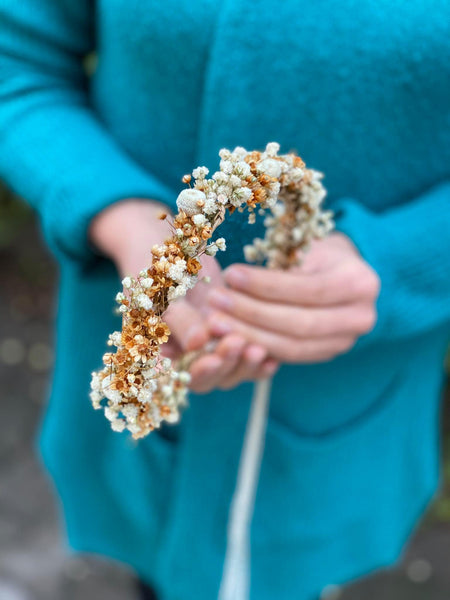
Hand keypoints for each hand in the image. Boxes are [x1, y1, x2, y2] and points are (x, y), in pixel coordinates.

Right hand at [89, 199, 277, 391]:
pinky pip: (245, 355)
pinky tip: (273, 358)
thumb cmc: (156, 268)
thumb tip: (198, 342)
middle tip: (240, 344)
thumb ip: (179, 320)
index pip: (180, 376)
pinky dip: (258, 359)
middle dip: (226, 364)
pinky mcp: (230, 336)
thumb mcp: (163, 291)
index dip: (199, 371)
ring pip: (231, 370)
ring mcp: (209, 349)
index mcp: (161, 353)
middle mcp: (185, 357)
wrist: (166, 246)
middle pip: (210, 378)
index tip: (214, 358)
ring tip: (261, 350)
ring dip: (245, 363)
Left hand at [207, 233, 379, 362]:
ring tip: (216, 321)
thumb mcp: (305, 246)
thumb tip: (233, 278)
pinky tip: (231, 335)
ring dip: (249, 335)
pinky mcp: (328, 353)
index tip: (230, 274)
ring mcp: (346, 341)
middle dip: (252, 314)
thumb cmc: (317, 251)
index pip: (306, 288)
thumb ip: (281, 264)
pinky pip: (289, 356)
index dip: (265, 285)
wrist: (341, 271)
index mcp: (360, 283)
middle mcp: (361, 317)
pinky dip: (258, 346)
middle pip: (299, 323)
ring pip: (292, 346)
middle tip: (215, 302)